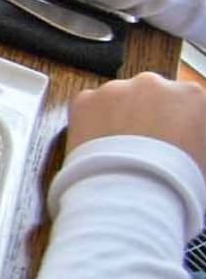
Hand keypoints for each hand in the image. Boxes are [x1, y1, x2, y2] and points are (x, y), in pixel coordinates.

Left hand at [66, 72, 205, 182]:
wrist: (132, 195)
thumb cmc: (176, 183)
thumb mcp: (202, 159)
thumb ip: (195, 138)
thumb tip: (185, 141)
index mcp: (192, 96)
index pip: (183, 104)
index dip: (174, 125)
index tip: (167, 139)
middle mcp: (154, 84)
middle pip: (149, 96)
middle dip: (146, 116)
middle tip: (141, 147)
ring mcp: (116, 89)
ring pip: (117, 100)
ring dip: (118, 118)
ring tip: (118, 151)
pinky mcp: (85, 100)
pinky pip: (88, 108)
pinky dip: (90, 123)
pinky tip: (98, 148)